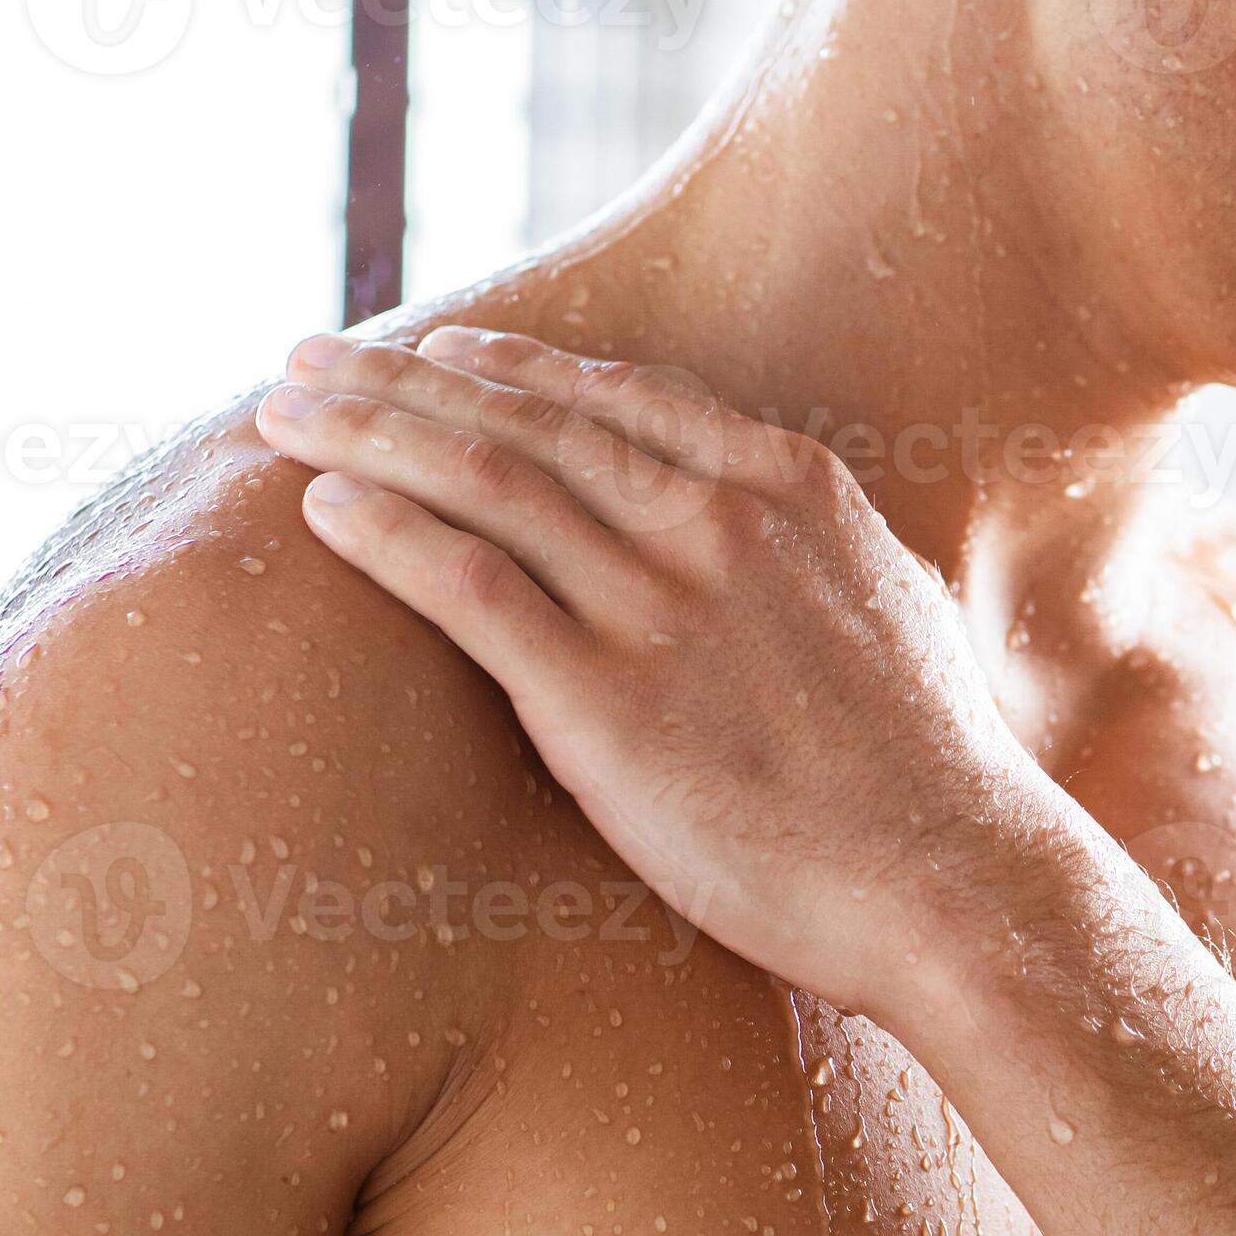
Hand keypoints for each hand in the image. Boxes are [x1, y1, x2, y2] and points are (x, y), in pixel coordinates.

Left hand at [258, 327, 1052, 1016]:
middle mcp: (717, 520)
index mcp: (789, 487)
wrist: (953, 881)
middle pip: (523, 420)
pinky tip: (324, 509)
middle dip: (397, 380)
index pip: (617, 396)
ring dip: (365, 434)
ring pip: (481, 480)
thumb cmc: (930, 776)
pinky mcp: (605, 701)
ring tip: (283, 414)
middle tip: (307, 359)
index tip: (434, 354)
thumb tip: (792, 543)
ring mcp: (659, 604)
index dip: (508, 368)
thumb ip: (816, 554)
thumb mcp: (893, 609)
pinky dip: (388, 534)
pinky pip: (470, 588)